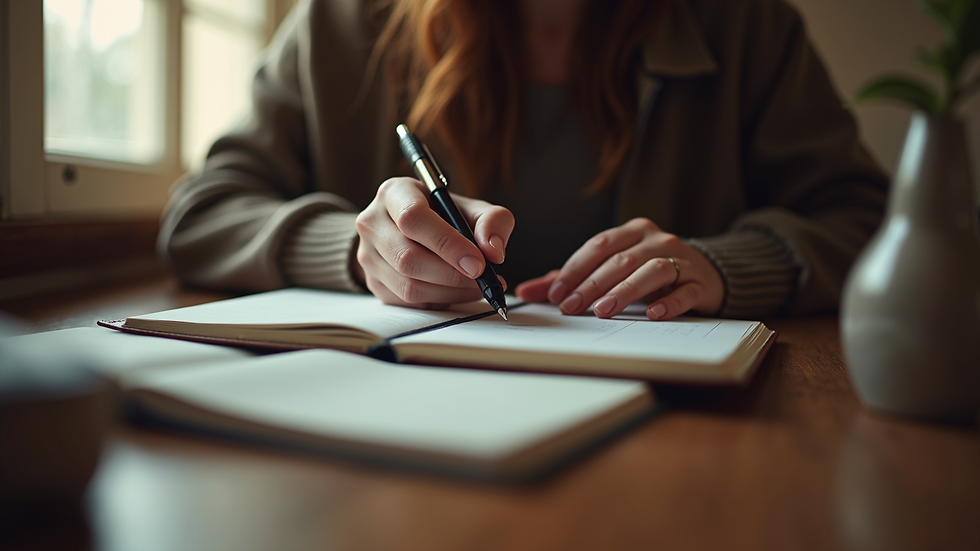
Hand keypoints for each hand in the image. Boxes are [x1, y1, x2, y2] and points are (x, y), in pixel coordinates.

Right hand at [354, 177, 512, 308]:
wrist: (415, 231)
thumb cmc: (444, 216)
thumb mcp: (472, 209)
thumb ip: (492, 222)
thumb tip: (493, 251)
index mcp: (394, 193)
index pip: (413, 218)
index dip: (447, 243)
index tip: (479, 262)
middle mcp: (373, 222)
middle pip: (408, 257)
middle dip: (452, 274)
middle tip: (483, 279)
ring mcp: (368, 255)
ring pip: (408, 285)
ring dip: (449, 292)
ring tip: (475, 286)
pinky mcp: (373, 282)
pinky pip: (406, 302)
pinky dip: (438, 301)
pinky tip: (455, 291)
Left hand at [515, 218, 723, 319]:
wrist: (706, 273)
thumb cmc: (649, 271)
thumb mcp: (610, 270)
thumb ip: (569, 279)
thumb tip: (525, 291)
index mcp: (633, 232)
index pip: (600, 245)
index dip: (576, 268)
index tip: (556, 293)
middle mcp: (657, 240)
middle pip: (620, 260)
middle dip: (592, 284)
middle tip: (571, 307)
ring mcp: (681, 260)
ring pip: (651, 271)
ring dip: (624, 291)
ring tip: (603, 310)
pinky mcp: (699, 282)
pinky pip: (684, 290)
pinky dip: (669, 302)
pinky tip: (652, 315)